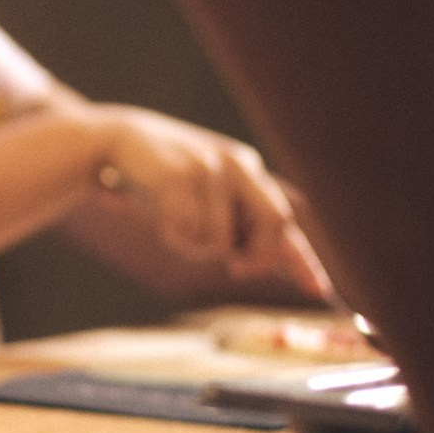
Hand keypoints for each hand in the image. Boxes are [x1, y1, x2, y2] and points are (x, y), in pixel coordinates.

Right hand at [87, 106, 330, 299]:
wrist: (112, 140)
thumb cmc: (158, 174)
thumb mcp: (202, 191)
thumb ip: (229, 218)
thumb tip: (248, 263)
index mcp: (247, 168)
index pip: (282, 218)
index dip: (303, 258)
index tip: (320, 292)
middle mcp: (237, 165)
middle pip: (273, 224)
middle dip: (257, 257)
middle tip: (237, 270)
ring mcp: (210, 169)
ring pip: (221, 240)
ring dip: (195, 246)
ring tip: (172, 225)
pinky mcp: (181, 177)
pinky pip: (188, 232)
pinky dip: (173, 237)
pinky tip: (158, 217)